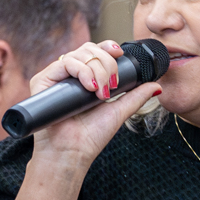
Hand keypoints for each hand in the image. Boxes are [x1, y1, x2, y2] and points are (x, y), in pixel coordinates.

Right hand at [26, 40, 162, 171]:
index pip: (95, 51)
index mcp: (85, 78)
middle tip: (111, 86)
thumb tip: (157, 86)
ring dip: (96, 70)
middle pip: (89, 49)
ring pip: (78, 54)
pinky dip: (81, 71)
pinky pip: (63, 62)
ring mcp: (56, 77)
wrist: (72, 152)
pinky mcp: (42, 80)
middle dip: (106, 64)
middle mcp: (69, 75)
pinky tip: (89, 88)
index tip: (118, 53)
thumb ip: (136, 96)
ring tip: (100, 93)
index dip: (107, 47)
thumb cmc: (90, 136)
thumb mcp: (119, 111)